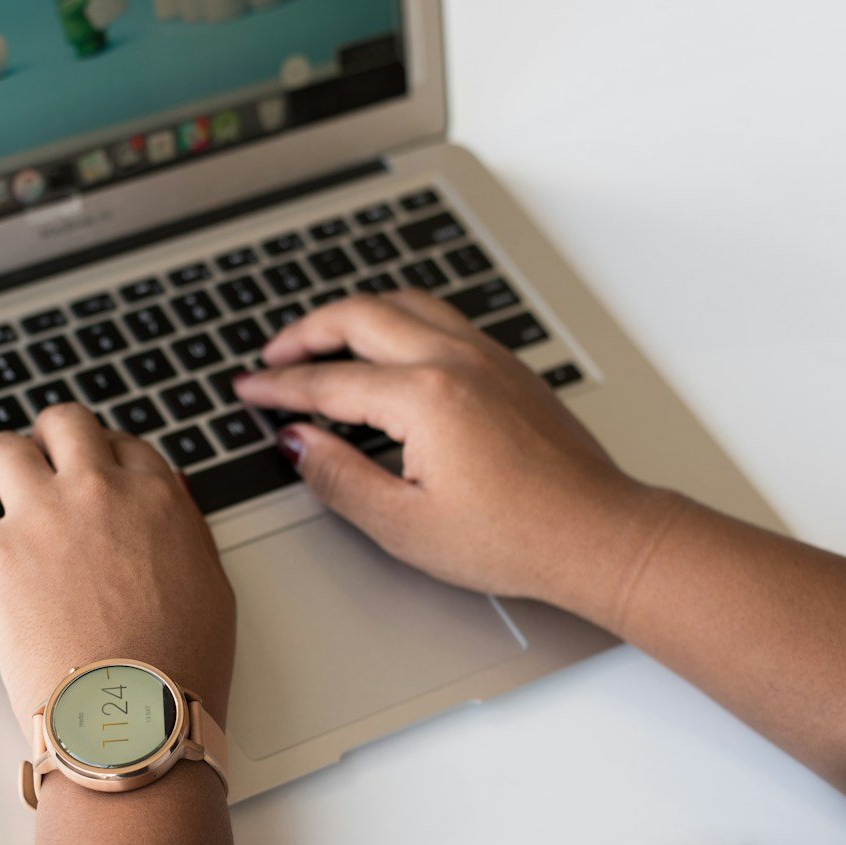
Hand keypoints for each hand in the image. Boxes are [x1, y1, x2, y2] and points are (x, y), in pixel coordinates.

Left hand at [0, 403, 235, 737]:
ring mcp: (42, 519)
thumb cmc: (178, 669)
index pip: (127, 446)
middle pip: (66, 424)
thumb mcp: (213, 588)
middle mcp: (98, 493)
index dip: (108, 455)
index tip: (98, 468)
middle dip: (53, 437)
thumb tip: (171, 500)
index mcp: (156, 498)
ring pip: (4, 448)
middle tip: (45, 456)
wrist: (132, 717)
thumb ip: (188, 533)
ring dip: (1, 459)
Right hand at [234, 290, 671, 621]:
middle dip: (305, 332)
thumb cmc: (514, 539)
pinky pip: (439, 318)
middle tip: (272, 356)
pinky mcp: (508, 367)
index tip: (248, 390)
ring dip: (353, 315)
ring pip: (403, 304)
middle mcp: (455, 361)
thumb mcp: (404, 526)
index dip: (279, 387)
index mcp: (424, 398)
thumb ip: (339, 477)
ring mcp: (487, 357)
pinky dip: (396, 320)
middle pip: (361, 316)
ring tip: (321, 339)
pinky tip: (386, 347)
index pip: (328, 381)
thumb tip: (298, 443)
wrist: (597, 535)